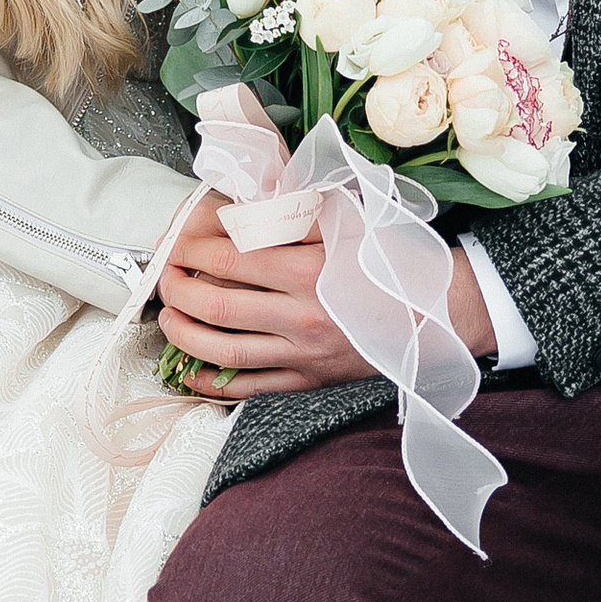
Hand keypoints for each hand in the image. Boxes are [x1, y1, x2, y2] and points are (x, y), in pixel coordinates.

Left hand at [156, 211, 494, 397]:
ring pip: (224, 352)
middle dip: (178, 291)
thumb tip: (236, 212)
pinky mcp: (308, 381)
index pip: (230, 260)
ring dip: (183, 335)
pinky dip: (211, 383)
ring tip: (168, 318)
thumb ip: (291, 216)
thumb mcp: (345, 225)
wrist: (436, 314)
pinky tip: (188, 370)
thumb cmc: (388, 262)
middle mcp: (302, 317)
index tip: (176, 243)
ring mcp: (303, 355)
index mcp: (310, 272)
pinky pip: (249, 388)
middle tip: (164, 276)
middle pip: (217, 307)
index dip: (191, 250)